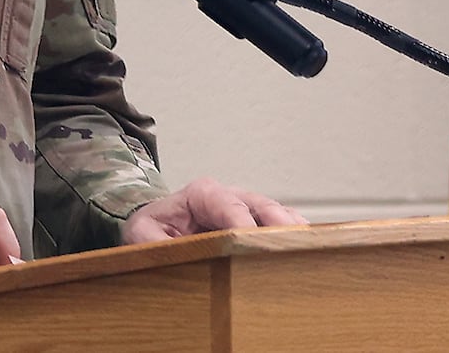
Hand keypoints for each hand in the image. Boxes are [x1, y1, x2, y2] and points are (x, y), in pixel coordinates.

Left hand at [122, 177, 306, 243]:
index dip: (241, 221)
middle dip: (276, 224)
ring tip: (306, 247)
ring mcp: (247, 206)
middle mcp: (229, 195)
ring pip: (276, 213)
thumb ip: (154, 242)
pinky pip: (283, 223)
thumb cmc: (153, 228)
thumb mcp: (142, 235)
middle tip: (289, 243)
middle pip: (260, 205)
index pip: (226, 204)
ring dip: (291, 229)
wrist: (158, 225)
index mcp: (201, 193)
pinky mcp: (257, 221)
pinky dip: (295, 235)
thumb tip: (168, 255)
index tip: (250, 238)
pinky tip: (306, 249)